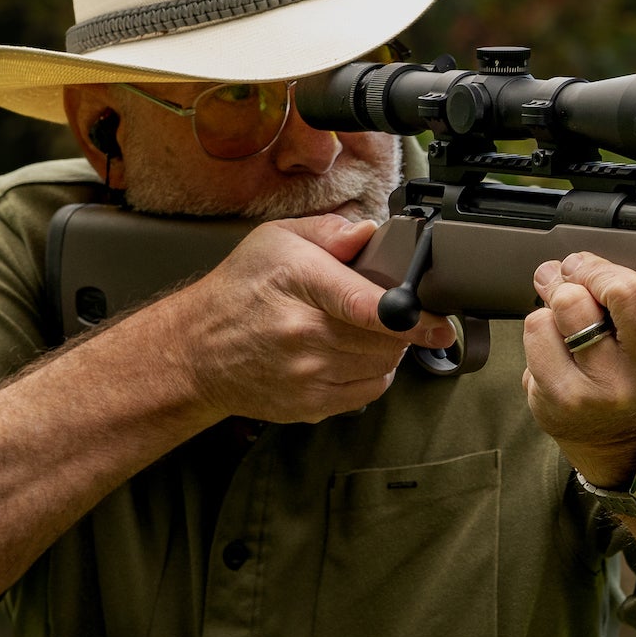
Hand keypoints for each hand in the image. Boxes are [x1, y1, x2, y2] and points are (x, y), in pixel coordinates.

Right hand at [171, 215, 453, 424]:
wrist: (197, 350)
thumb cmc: (239, 291)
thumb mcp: (277, 240)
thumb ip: (330, 232)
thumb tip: (371, 233)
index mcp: (299, 284)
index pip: (367, 306)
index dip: (412, 316)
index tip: (438, 321)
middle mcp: (303, 334)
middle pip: (386, 339)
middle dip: (402, 325)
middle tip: (391, 311)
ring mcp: (307, 375)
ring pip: (383, 366)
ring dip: (389, 349)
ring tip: (366, 331)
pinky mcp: (309, 405)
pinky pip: (368, 391)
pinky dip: (374, 374)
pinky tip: (354, 355)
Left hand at [521, 252, 635, 484]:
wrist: (622, 434)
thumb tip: (576, 263)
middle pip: (622, 290)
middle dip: (594, 270)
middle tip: (583, 272)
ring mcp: (606, 389)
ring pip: (570, 302)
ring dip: (561, 293)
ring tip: (567, 307)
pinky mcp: (564, 397)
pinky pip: (538, 328)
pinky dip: (541, 323)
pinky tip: (556, 339)